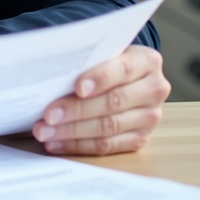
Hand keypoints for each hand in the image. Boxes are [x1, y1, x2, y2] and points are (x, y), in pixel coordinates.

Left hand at [31, 45, 169, 155]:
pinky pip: (106, 146)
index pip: (124, 69)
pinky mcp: (140, 139)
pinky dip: (78, 145)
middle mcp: (154, 90)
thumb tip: (51, 72)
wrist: (126, 79)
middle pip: (113, 102)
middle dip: (77, 110)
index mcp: (147, 61)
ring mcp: (149, 117)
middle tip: (48, 115)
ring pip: (108, 127)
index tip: (77, 88)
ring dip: (72, 131)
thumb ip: (87, 59)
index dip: (100, 78)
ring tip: (45, 131)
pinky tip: (56, 143)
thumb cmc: (106, 62)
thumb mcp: (103, 53)